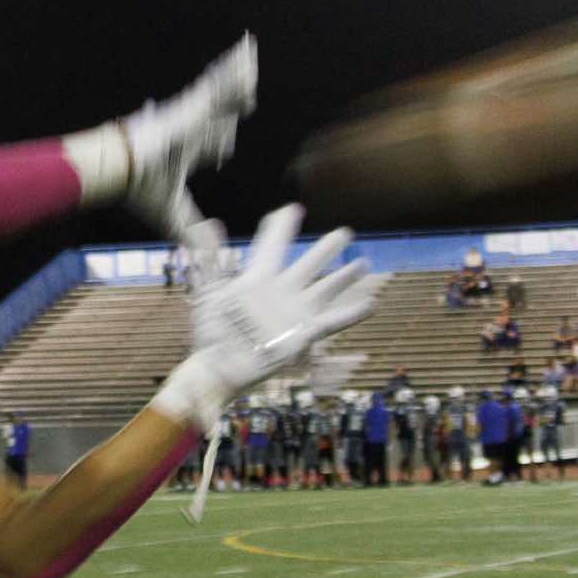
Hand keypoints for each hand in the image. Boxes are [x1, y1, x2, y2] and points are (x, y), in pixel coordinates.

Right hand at [120, 34, 256, 239]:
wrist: (120, 167)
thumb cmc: (140, 188)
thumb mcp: (175, 216)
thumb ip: (194, 233)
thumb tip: (213, 254)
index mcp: (184, 150)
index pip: (207, 145)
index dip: (217, 147)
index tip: (224, 153)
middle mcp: (191, 127)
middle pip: (218, 111)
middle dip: (232, 103)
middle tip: (247, 98)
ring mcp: (193, 112)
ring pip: (222, 90)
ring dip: (237, 74)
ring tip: (251, 55)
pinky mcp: (194, 102)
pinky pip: (220, 80)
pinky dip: (234, 68)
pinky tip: (247, 51)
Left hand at [192, 203, 379, 392]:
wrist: (217, 367)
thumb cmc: (211, 331)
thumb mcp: (210, 291)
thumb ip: (211, 257)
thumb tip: (208, 222)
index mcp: (258, 278)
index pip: (273, 244)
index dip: (282, 226)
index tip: (292, 209)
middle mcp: (281, 292)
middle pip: (309, 264)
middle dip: (326, 249)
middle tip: (345, 232)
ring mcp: (294, 313)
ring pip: (326, 289)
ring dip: (345, 278)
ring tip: (363, 264)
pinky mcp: (301, 335)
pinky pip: (331, 321)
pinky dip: (351, 313)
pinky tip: (369, 304)